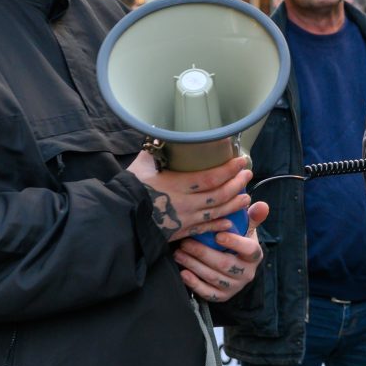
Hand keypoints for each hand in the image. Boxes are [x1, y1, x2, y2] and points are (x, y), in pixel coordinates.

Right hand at [128, 151, 252, 241]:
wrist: (118, 220)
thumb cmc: (128, 190)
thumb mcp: (141, 165)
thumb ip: (154, 150)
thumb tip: (159, 133)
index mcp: (178, 185)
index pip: (212, 177)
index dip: (230, 169)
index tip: (241, 162)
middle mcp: (186, 203)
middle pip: (219, 195)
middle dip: (237, 185)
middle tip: (247, 175)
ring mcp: (185, 220)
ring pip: (216, 213)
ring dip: (234, 205)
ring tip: (246, 197)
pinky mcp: (180, 232)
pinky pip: (205, 229)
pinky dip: (219, 225)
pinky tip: (230, 222)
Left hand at [174, 201, 269, 301]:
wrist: (236, 268)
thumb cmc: (238, 242)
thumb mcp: (247, 229)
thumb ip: (253, 217)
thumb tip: (262, 205)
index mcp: (254, 255)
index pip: (249, 250)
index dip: (235, 243)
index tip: (218, 235)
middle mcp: (247, 273)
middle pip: (225, 264)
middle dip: (203, 253)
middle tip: (186, 242)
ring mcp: (234, 286)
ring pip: (213, 277)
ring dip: (193, 265)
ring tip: (179, 253)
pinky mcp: (222, 296)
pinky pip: (208, 293)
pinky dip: (194, 284)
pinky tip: (183, 273)